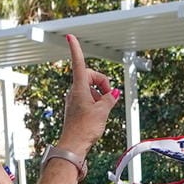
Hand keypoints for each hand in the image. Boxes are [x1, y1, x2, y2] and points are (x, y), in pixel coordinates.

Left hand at [57, 34, 118, 153]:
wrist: (73, 146)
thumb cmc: (84, 129)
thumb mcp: (102, 111)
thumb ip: (109, 99)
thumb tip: (113, 93)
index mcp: (79, 88)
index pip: (78, 63)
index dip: (75, 49)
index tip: (70, 36)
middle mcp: (74, 92)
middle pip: (89, 76)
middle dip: (101, 81)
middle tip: (109, 95)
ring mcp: (74, 100)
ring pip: (90, 89)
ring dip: (100, 94)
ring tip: (104, 109)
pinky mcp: (76, 109)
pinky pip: (88, 99)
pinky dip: (97, 102)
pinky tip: (101, 114)